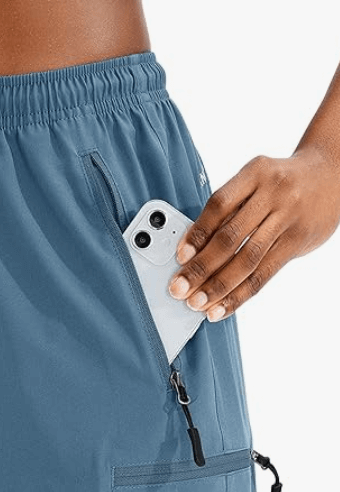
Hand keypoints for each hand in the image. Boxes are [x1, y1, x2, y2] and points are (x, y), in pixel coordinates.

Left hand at [167, 147, 339, 319]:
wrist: (331, 175)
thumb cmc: (279, 182)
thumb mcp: (255, 181)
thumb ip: (228, 209)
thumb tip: (192, 250)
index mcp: (255, 173)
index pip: (219, 205)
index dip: (197, 233)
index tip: (179, 257)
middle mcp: (273, 194)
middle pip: (230, 237)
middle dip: (201, 268)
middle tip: (179, 289)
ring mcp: (288, 218)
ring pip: (248, 259)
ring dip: (218, 286)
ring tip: (198, 303)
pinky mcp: (298, 241)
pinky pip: (265, 274)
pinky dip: (240, 293)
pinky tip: (223, 306)